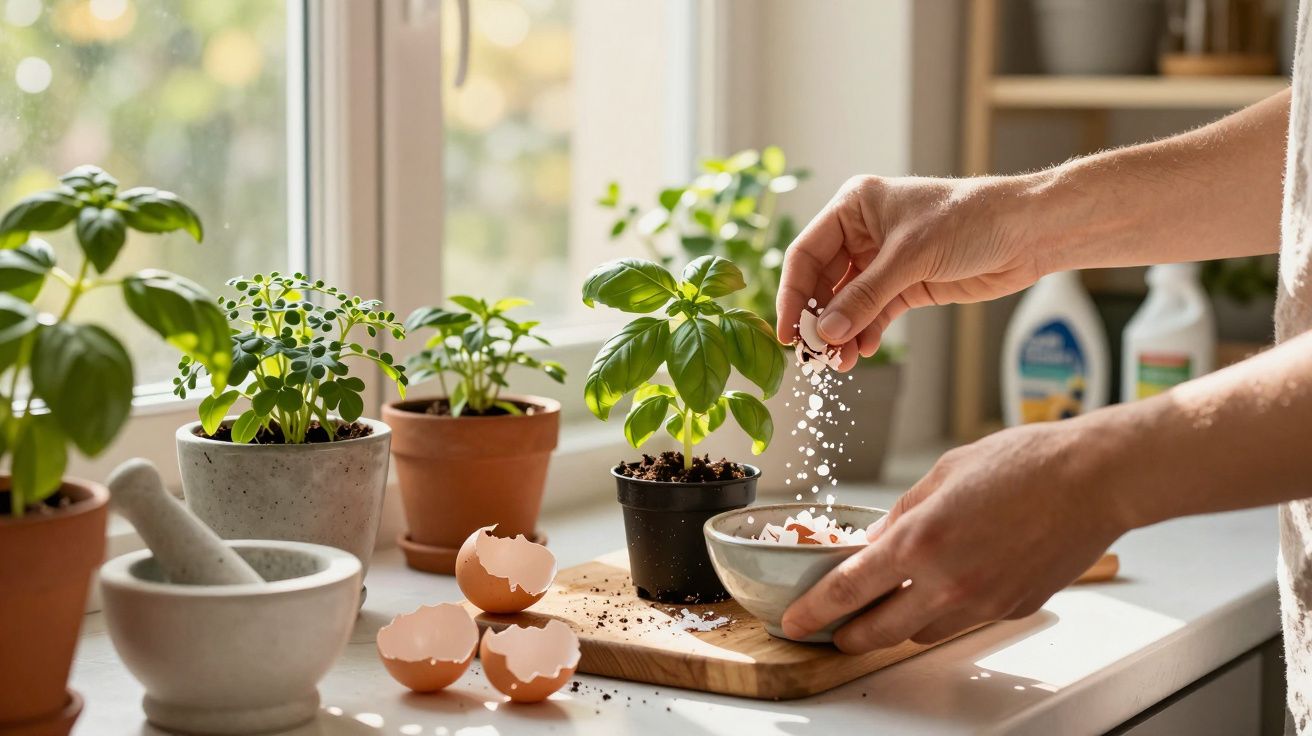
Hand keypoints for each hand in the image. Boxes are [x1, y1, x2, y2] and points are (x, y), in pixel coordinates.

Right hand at [776, 175, 1044, 367]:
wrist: (1027, 232)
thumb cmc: (970, 220)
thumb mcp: (910, 258)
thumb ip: (865, 297)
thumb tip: (826, 332)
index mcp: (854, 207)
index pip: (807, 254)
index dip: (793, 294)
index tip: (788, 333)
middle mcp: (862, 232)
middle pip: (823, 282)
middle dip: (819, 320)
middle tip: (812, 357)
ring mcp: (884, 261)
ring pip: (847, 303)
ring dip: (841, 333)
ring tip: (838, 363)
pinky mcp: (906, 285)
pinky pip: (873, 314)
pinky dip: (865, 334)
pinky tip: (861, 352)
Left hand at [780, 419, 1127, 652]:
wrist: (1093, 480)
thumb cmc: (1024, 463)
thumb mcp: (943, 473)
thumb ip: (903, 514)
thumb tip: (876, 541)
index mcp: (920, 540)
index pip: (848, 590)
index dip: (814, 612)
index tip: (796, 622)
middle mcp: (947, 582)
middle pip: (879, 631)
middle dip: (849, 635)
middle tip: (835, 629)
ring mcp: (982, 602)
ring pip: (921, 633)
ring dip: (898, 624)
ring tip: (890, 603)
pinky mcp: (1011, 609)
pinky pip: (963, 623)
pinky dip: (944, 613)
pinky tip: (946, 587)